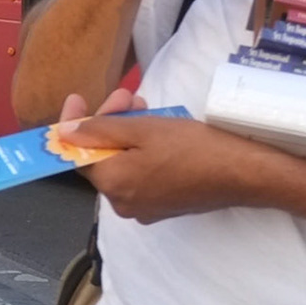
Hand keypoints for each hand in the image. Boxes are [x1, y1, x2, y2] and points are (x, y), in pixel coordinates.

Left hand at [59, 87, 271, 224]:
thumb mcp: (143, 129)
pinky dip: (142, 151)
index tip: (78, 99)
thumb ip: (100, 131)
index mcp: (114, 186)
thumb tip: (64, 134)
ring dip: (128, 133)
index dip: (74, 125)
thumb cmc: (192, 147)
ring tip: (145, 106)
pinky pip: (141, 174)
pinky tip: (157, 129)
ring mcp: (145, 208)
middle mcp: (123, 204)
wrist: (241, 173)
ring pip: (123, 164)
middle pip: (103, 158)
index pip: (78, 155)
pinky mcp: (164, 206)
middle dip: (110, 123)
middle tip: (126, 96)